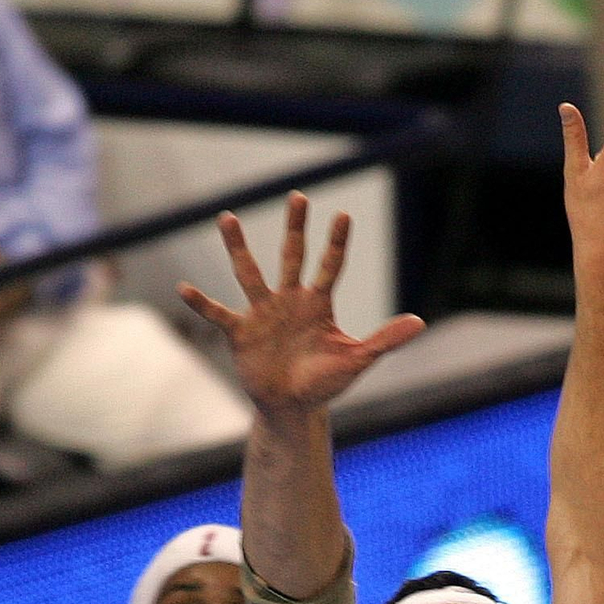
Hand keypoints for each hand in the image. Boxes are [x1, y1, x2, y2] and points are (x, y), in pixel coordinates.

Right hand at [179, 193, 423, 415]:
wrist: (293, 407)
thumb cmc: (325, 383)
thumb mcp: (357, 360)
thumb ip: (385, 340)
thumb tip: (421, 322)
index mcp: (318, 304)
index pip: (330, 266)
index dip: (337, 242)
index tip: (343, 216)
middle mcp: (289, 300)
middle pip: (292, 255)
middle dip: (296, 227)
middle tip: (299, 196)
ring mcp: (263, 313)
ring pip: (249, 272)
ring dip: (238, 247)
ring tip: (227, 218)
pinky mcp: (240, 332)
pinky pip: (218, 313)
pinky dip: (201, 303)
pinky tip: (183, 289)